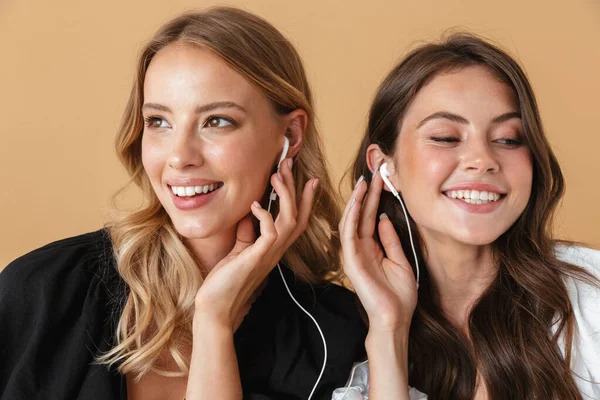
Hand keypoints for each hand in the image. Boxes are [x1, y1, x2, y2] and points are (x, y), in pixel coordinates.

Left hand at [193, 158, 317, 330]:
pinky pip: (271, 232)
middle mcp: (276, 250)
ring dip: (285, 195)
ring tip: (277, 175)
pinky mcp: (257, 257)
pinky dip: (265, 215)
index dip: (304, 199)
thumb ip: (247, 233)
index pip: (296, 220)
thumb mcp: (239, 250)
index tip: (306, 178)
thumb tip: (250, 214)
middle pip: (298, 215)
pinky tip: (256, 204)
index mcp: (273, 247)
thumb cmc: (225, 281)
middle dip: (295, 187)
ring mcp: (269, 254)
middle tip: (288, 164)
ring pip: (290, 220)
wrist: (216, 306)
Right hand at [339, 170, 417, 333]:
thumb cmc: (399, 295)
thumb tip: (383, 218)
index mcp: (371, 248)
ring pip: (351, 221)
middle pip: (361, 215)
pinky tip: (357, 203)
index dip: (375, 198)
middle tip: (374, 172)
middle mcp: (360, 249)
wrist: (395, 318)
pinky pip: (348, 235)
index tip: (382, 179)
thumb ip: (390, 240)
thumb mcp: (400, 261)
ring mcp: (353, 254)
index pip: (370, 217)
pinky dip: (352, 217)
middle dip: (367, 193)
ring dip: (356, 201)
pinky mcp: (351, 262)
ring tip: (364, 182)